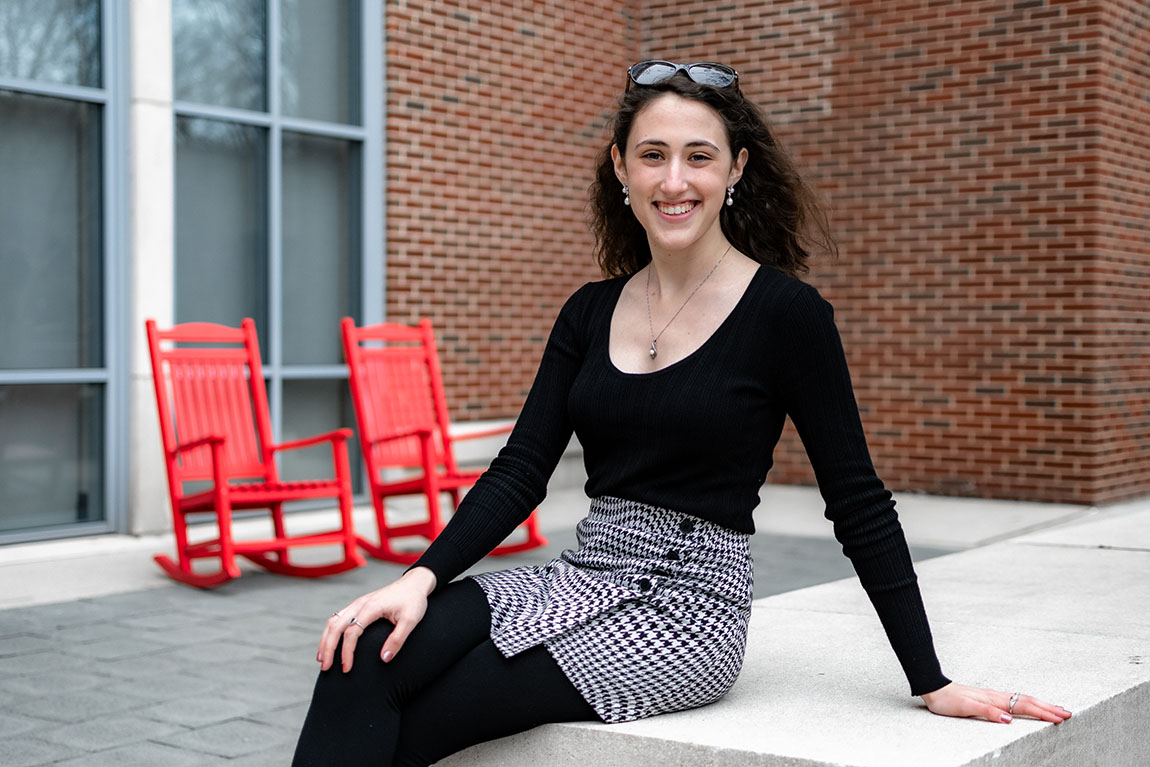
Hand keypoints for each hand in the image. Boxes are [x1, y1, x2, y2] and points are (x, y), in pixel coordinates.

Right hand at [316, 566, 437, 672]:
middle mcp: (360, 603)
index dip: (346, 652)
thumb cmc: (414, 601)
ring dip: (325, 640)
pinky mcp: (358, 605)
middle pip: (335, 626)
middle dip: (327, 648)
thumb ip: (398, 640)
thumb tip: (384, 659)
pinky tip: (330, 643)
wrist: (415, 583)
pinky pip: (338, 618)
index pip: (351, 632)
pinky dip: (330, 632)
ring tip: (322, 659)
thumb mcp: (411, 621)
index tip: (347, 668)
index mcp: (371, 607)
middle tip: (326, 668)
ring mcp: (357, 603)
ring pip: (333, 621)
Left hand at [921, 682, 1070, 723]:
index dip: (1043, 712)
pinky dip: (1029, 704)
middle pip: (1029, 702)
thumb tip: (1009, 720)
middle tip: (1069, 714)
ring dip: (1042, 705)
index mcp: (996, 699)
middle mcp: (998, 696)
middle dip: (1050, 708)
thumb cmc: (949, 701)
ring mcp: (995, 696)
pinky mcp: (991, 699)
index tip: (1060, 718)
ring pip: (1024, 700)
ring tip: (1058, 710)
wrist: (935, 690)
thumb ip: (988, 712)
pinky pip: (1016, 701)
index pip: (1025, 706)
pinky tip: (1032, 707)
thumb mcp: (966, 708)